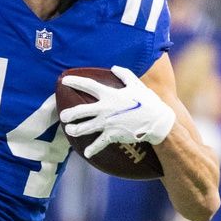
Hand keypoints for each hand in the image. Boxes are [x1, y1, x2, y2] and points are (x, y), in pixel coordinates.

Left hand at [59, 66, 175, 157]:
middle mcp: (105, 109)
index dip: (75, 82)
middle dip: (69, 114)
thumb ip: (124, 74)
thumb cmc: (148, 102)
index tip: (64, 80)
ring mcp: (107, 123)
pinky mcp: (112, 135)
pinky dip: (92, 149)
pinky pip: (99, 143)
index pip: (88, 85)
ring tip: (69, 130)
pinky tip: (87, 154)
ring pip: (85, 128)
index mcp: (110, 94)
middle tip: (63, 116)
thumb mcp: (137, 84)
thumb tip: (114, 67)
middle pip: (81, 110)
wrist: (157, 122)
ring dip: (75, 130)